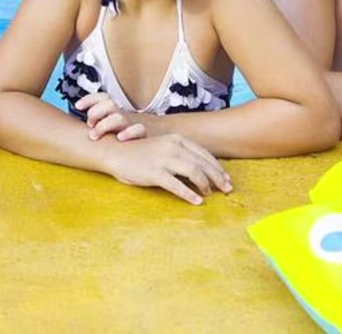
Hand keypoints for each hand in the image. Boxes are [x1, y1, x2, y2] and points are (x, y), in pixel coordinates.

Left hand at [77, 93, 146, 141]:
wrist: (144, 151)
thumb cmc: (115, 141)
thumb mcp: (104, 129)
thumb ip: (93, 123)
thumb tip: (70, 120)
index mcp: (112, 112)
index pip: (103, 97)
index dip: (90, 99)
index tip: (78, 106)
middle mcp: (121, 116)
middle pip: (109, 104)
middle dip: (96, 112)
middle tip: (89, 124)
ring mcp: (131, 125)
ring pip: (119, 118)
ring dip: (104, 125)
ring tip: (94, 135)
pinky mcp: (141, 136)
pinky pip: (139, 129)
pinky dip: (129, 132)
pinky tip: (119, 138)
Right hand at [105, 133, 232, 204]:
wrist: (115, 152)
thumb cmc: (139, 151)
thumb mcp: (162, 146)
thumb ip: (179, 153)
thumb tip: (199, 168)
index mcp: (176, 139)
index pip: (204, 154)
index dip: (217, 167)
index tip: (226, 178)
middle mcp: (173, 147)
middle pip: (203, 164)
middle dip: (218, 177)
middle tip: (227, 189)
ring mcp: (163, 159)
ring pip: (194, 173)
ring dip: (205, 185)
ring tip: (209, 194)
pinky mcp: (154, 173)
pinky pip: (177, 185)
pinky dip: (189, 194)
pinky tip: (196, 202)